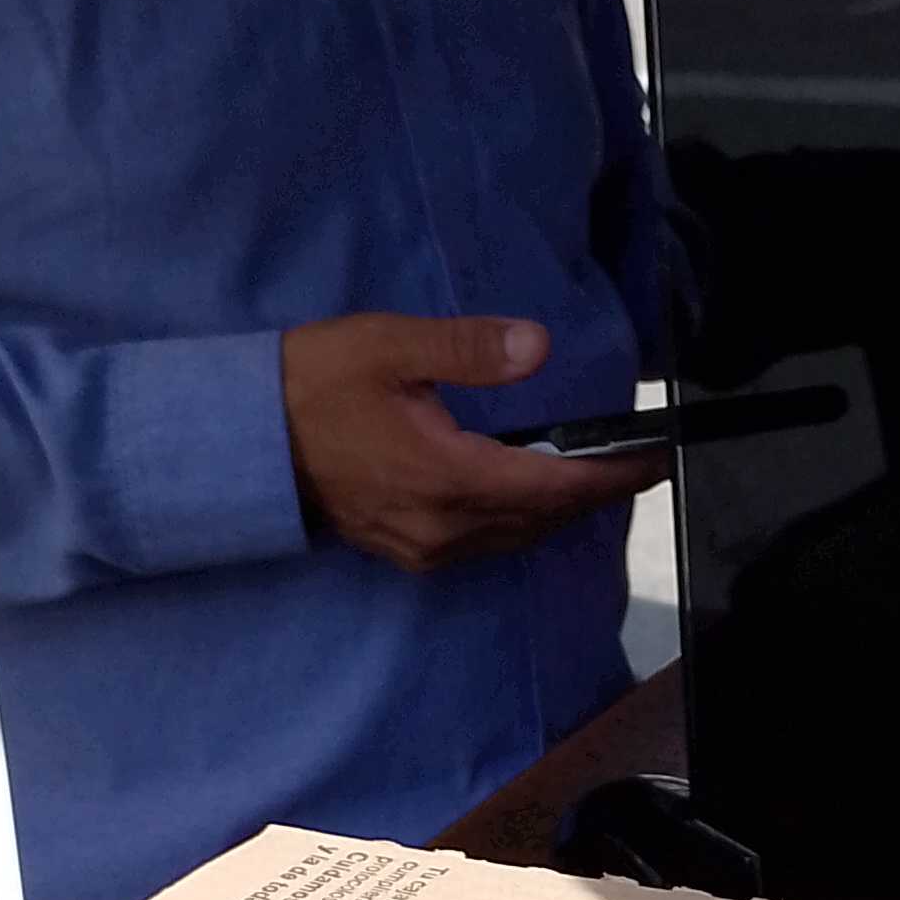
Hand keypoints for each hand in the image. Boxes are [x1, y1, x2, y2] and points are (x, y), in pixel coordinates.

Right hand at [279, 313, 665, 572]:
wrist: (243, 442)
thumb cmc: (314, 384)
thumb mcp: (391, 347)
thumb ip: (468, 349)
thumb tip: (537, 346)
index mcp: (449, 476)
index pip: (555, 485)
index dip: (613, 476)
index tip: (657, 460)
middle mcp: (445, 527)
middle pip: (544, 518)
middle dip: (595, 493)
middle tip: (640, 464)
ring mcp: (425, 547)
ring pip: (516, 535)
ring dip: (558, 510)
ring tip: (596, 477)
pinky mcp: (407, 552)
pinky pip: (484, 543)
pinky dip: (519, 520)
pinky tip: (529, 493)